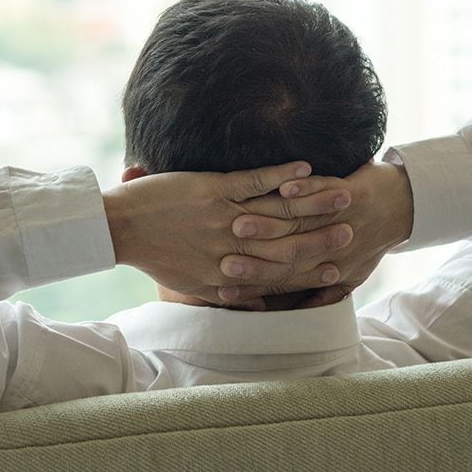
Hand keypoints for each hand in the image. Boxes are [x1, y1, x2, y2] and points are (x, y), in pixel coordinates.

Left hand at [103, 161, 355, 304]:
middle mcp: (231, 249)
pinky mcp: (211, 190)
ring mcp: (223, 218)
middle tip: (354, 229)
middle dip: (324, 238)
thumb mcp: (192, 285)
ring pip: (278, 212)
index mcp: (228, 274)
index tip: (341, 270)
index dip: (313, 272)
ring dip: (314, 203)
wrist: (117, 228)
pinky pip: (254, 181)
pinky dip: (282, 174)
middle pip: (288, 244)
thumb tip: (257, 304)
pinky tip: (305, 167)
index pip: (280, 275)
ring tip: (343, 195)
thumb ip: (229, 293)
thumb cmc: (152, 255)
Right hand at [217, 159, 413, 305]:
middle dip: (254, 260)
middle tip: (224, 263)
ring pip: (301, 224)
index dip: (254, 288)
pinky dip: (303, 188)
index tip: (223, 291)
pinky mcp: (352, 194)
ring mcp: (342, 220)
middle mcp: (335, 248)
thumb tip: (298, 312)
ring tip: (239, 224)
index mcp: (331, 269)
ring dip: (270, 223)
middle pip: (289, 256)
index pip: (285, 282)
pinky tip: (282, 187)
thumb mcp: (353, 274)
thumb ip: (326, 294)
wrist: (405, 207)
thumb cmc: (372, 242)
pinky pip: (324, 190)